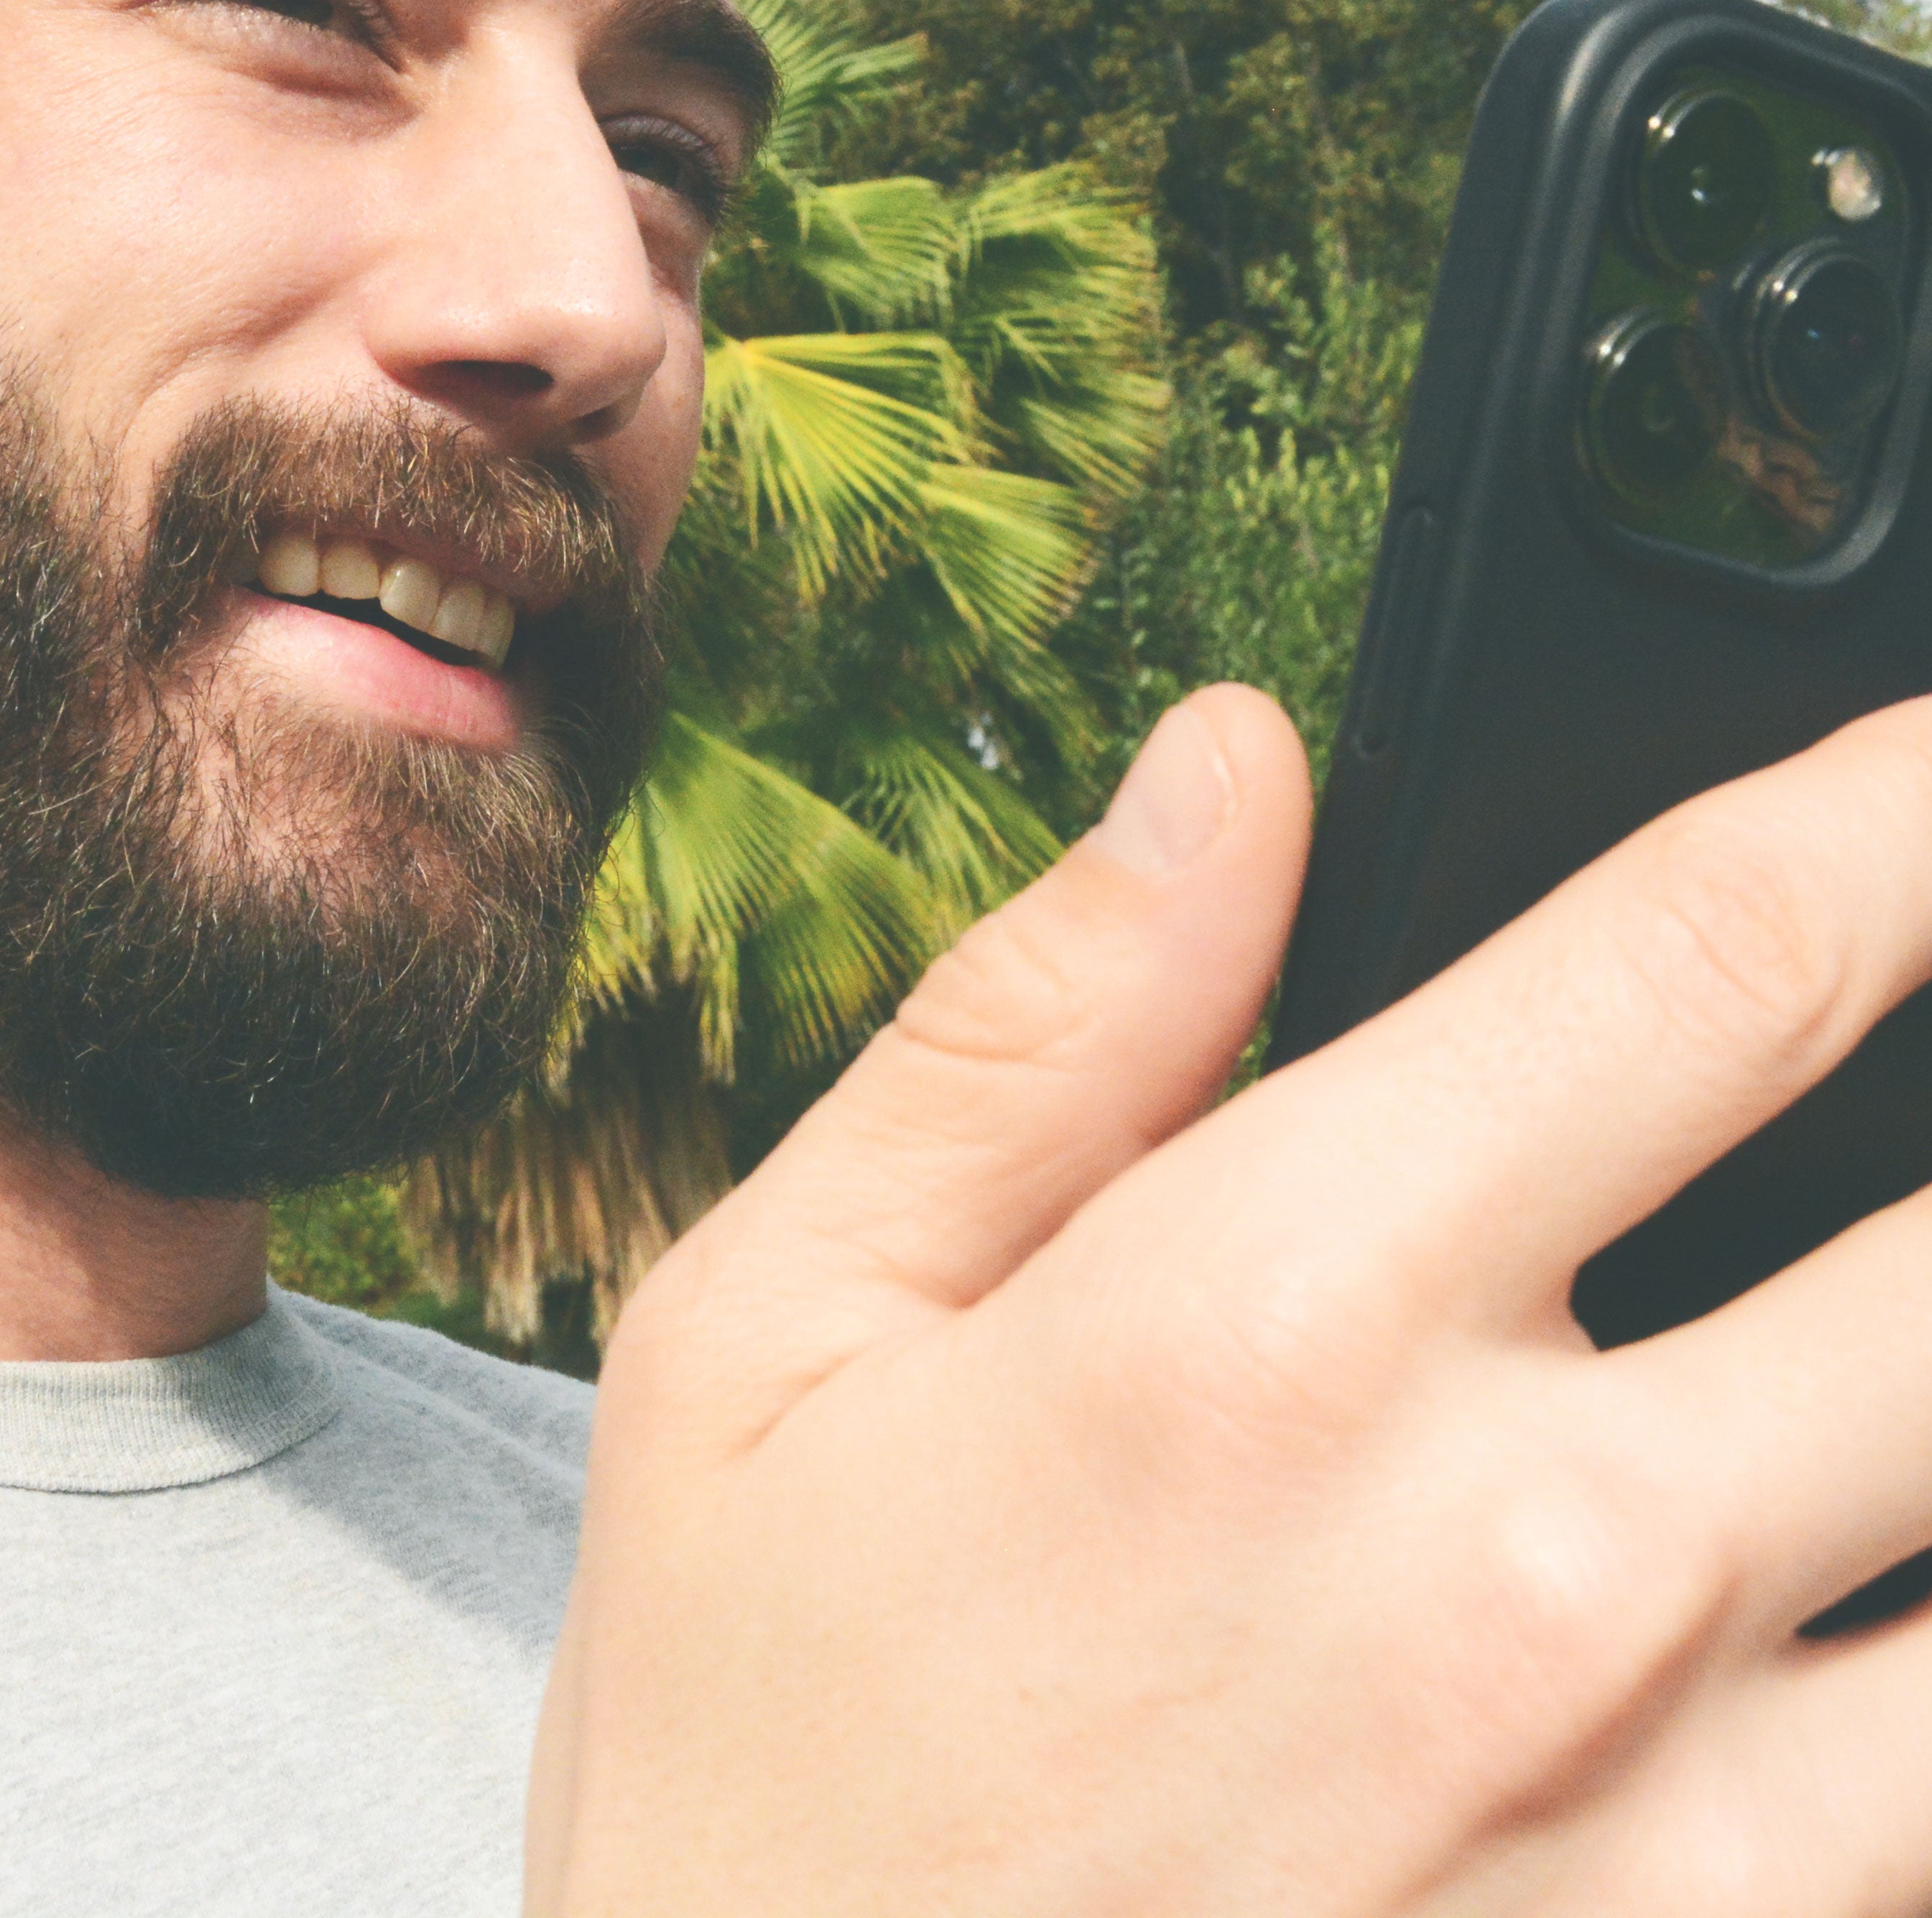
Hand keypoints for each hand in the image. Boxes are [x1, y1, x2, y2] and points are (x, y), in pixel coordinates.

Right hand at [531, 685, 1931, 1913]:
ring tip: (1909, 1314)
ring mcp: (1670, 1827)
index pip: (1705, 958)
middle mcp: (1532, 1557)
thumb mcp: (771, 1336)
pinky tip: (1870, 1584)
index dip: (1899, 806)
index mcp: (1271, 1317)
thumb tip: (1234, 766)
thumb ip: (1037, 1027)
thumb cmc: (761, 1763)